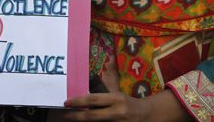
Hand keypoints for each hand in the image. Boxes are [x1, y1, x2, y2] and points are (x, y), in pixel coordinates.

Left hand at [62, 56, 189, 121]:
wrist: (147, 115)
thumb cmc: (128, 103)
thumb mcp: (116, 96)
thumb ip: (102, 98)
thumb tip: (82, 99)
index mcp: (116, 99)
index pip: (93, 99)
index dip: (78, 101)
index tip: (66, 103)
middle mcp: (118, 112)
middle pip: (92, 116)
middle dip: (76, 116)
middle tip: (66, 115)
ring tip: (74, 119)